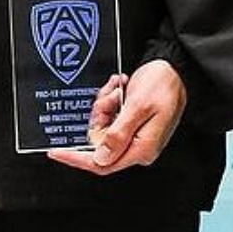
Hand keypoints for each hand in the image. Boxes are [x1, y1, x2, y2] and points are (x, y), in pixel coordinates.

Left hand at [47, 59, 186, 174]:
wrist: (175, 68)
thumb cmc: (163, 84)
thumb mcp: (138, 106)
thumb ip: (118, 134)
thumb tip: (100, 157)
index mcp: (142, 148)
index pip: (102, 164)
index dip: (77, 158)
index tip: (57, 152)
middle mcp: (138, 147)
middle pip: (100, 142)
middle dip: (99, 115)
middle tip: (109, 96)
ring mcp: (135, 136)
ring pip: (103, 127)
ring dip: (106, 105)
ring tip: (118, 90)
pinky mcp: (132, 125)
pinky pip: (110, 118)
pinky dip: (111, 102)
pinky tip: (120, 90)